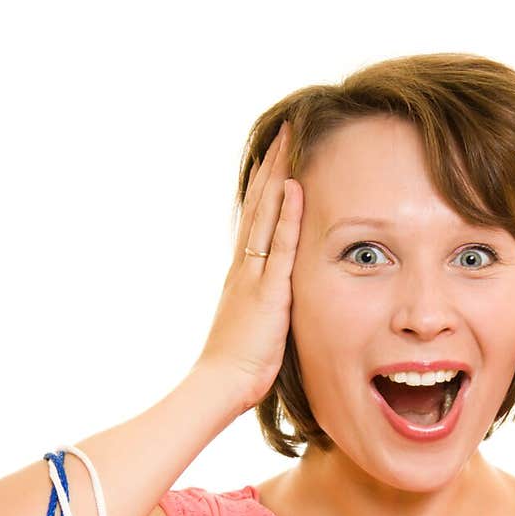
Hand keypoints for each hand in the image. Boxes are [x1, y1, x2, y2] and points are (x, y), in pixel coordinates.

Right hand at [195, 122, 302, 412]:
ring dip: (278, 176)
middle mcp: (244, 267)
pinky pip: (280, 246)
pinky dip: (287, 215)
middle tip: (284, 131)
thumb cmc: (237, 368)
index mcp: (242, 275)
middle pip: (258, 205)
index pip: (256, 221)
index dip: (266, 188)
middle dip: (272, 167)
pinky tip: (295, 187)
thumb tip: (278, 305)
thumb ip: (265, 309)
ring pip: (266, 215)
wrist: (219, 384)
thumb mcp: (255, 329)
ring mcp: (253, 275)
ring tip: (289, 141)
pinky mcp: (267, 291)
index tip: (276, 158)